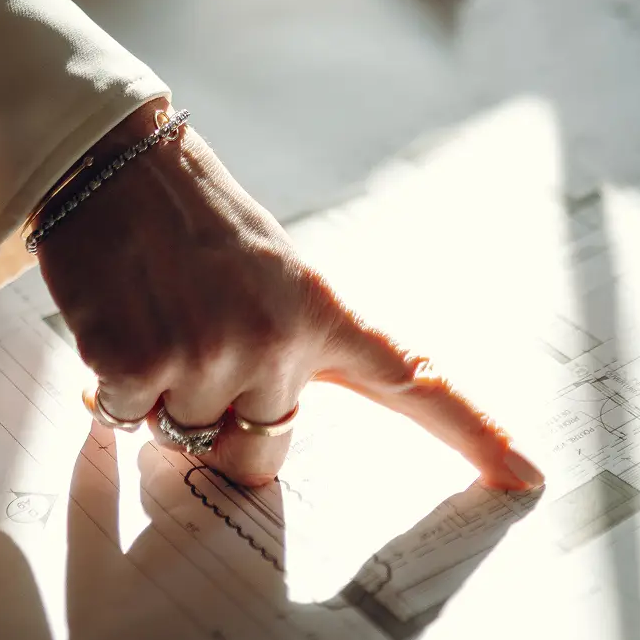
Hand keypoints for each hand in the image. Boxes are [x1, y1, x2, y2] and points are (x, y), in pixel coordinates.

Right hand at [34, 108, 544, 492]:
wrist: (114, 163)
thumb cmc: (194, 219)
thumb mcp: (272, 270)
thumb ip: (288, 347)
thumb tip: (249, 437)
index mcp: (324, 311)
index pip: (411, 380)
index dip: (471, 433)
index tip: (528, 476)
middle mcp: (278, 341)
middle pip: (261, 453)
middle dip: (224, 422)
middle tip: (197, 340)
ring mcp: (210, 356)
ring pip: (185, 437)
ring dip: (162, 393)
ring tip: (156, 313)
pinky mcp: (141, 365)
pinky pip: (123, 418)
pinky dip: (111, 382)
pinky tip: (117, 316)